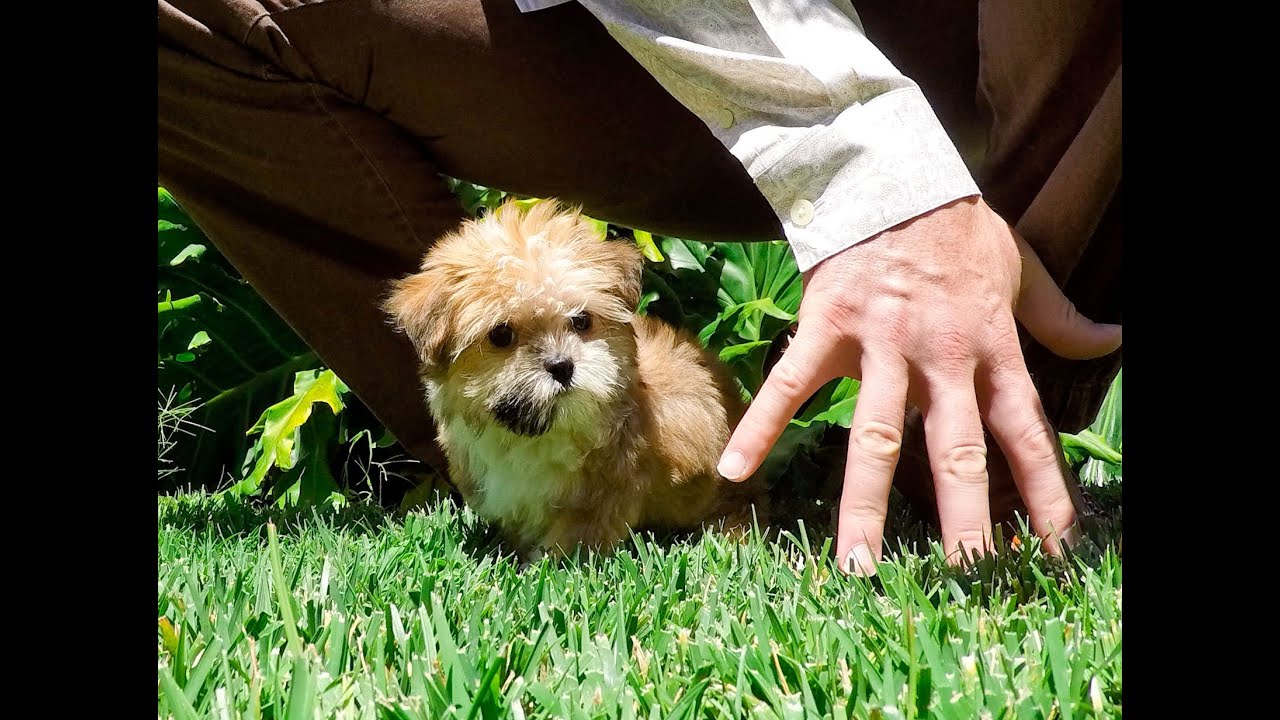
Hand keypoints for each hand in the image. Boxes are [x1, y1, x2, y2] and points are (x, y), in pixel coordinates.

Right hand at [716, 197, 1120, 573]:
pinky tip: (736, 474)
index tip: (1054, 549)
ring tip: (857, 566)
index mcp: (991, 345)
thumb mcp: (1021, 268)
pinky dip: (761, 428)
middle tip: (966, 580)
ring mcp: (879, 343)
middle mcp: (940, 354)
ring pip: (873, 434)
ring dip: (864, 502)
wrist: (891, 174)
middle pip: (955, 449)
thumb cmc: (957, 228)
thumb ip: (1060, 316)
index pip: (1025, 431)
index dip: (1045, 490)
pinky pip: (789, 386)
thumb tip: (1115, 339)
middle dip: (964, 519)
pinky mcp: (825, 327)